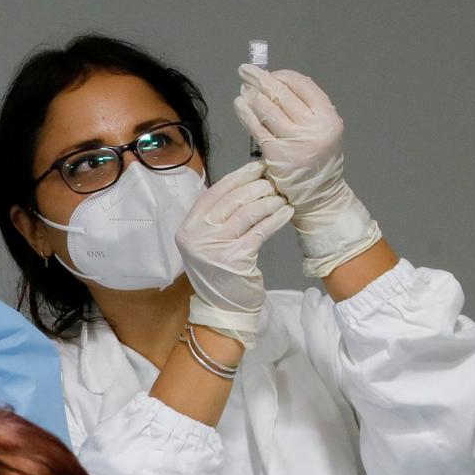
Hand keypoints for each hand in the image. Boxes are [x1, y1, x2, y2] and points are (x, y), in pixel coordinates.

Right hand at [174, 161, 292, 344]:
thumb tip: (244, 185)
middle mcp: (196, 236)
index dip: (238, 177)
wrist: (221, 307)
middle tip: (275, 183)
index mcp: (187, 228)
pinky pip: (260, 230)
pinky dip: (276, 219)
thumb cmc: (218, 272)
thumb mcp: (207, 243)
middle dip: (258, 187)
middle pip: (232, 199)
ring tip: (282, 198)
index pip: (214, 193)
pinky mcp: (235, 258)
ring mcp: (214, 247)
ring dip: (269, 201)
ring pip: (248, 212)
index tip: (257, 167)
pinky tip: (286, 213)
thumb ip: (216, 218)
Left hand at [234, 67, 378, 273]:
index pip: (303, 86)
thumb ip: (306, 111)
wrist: (318, 195)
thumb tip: (277, 86)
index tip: (269, 74)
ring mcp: (295, 140)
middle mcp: (314, 126)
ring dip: (252, 94)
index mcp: (328, 117)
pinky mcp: (277, 153)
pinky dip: (246, 113)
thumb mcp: (321, 131)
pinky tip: (239, 103)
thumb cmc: (316, 161)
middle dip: (261, 80)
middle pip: (283, 94)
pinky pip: (257, 127)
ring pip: (268, 109)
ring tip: (243, 86)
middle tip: (245, 71)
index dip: (283, 77)